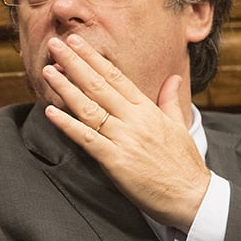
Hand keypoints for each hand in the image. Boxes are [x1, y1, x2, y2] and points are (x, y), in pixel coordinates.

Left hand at [41, 33, 210, 231]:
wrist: (192, 197)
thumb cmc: (184, 164)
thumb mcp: (180, 126)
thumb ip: (169, 101)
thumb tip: (173, 78)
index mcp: (147, 110)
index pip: (116, 77)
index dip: (93, 58)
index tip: (76, 43)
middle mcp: (134, 119)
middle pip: (99, 85)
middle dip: (75, 63)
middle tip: (55, 44)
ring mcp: (124, 139)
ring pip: (89, 108)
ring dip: (66, 88)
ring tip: (48, 71)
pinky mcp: (115, 161)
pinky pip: (87, 139)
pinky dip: (67, 125)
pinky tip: (51, 112)